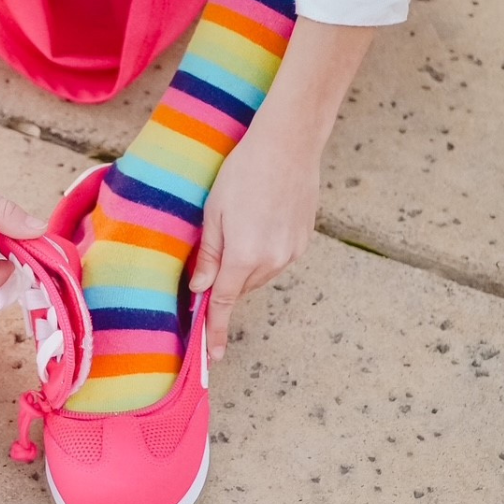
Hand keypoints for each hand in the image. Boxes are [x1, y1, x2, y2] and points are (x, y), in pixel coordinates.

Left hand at [188, 126, 318, 360]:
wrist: (288, 146)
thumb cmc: (243, 174)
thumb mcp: (213, 214)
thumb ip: (208, 256)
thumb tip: (200, 290)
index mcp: (244, 257)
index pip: (223, 303)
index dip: (215, 330)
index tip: (212, 357)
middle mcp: (272, 261)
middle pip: (239, 289)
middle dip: (224, 282)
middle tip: (215, 252)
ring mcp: (291, 252)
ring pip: (258, 276)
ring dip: (244, 266)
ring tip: (240, 225)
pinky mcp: (303, 241)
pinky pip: (275, 261)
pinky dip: (262, 254)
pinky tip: (258, 223)